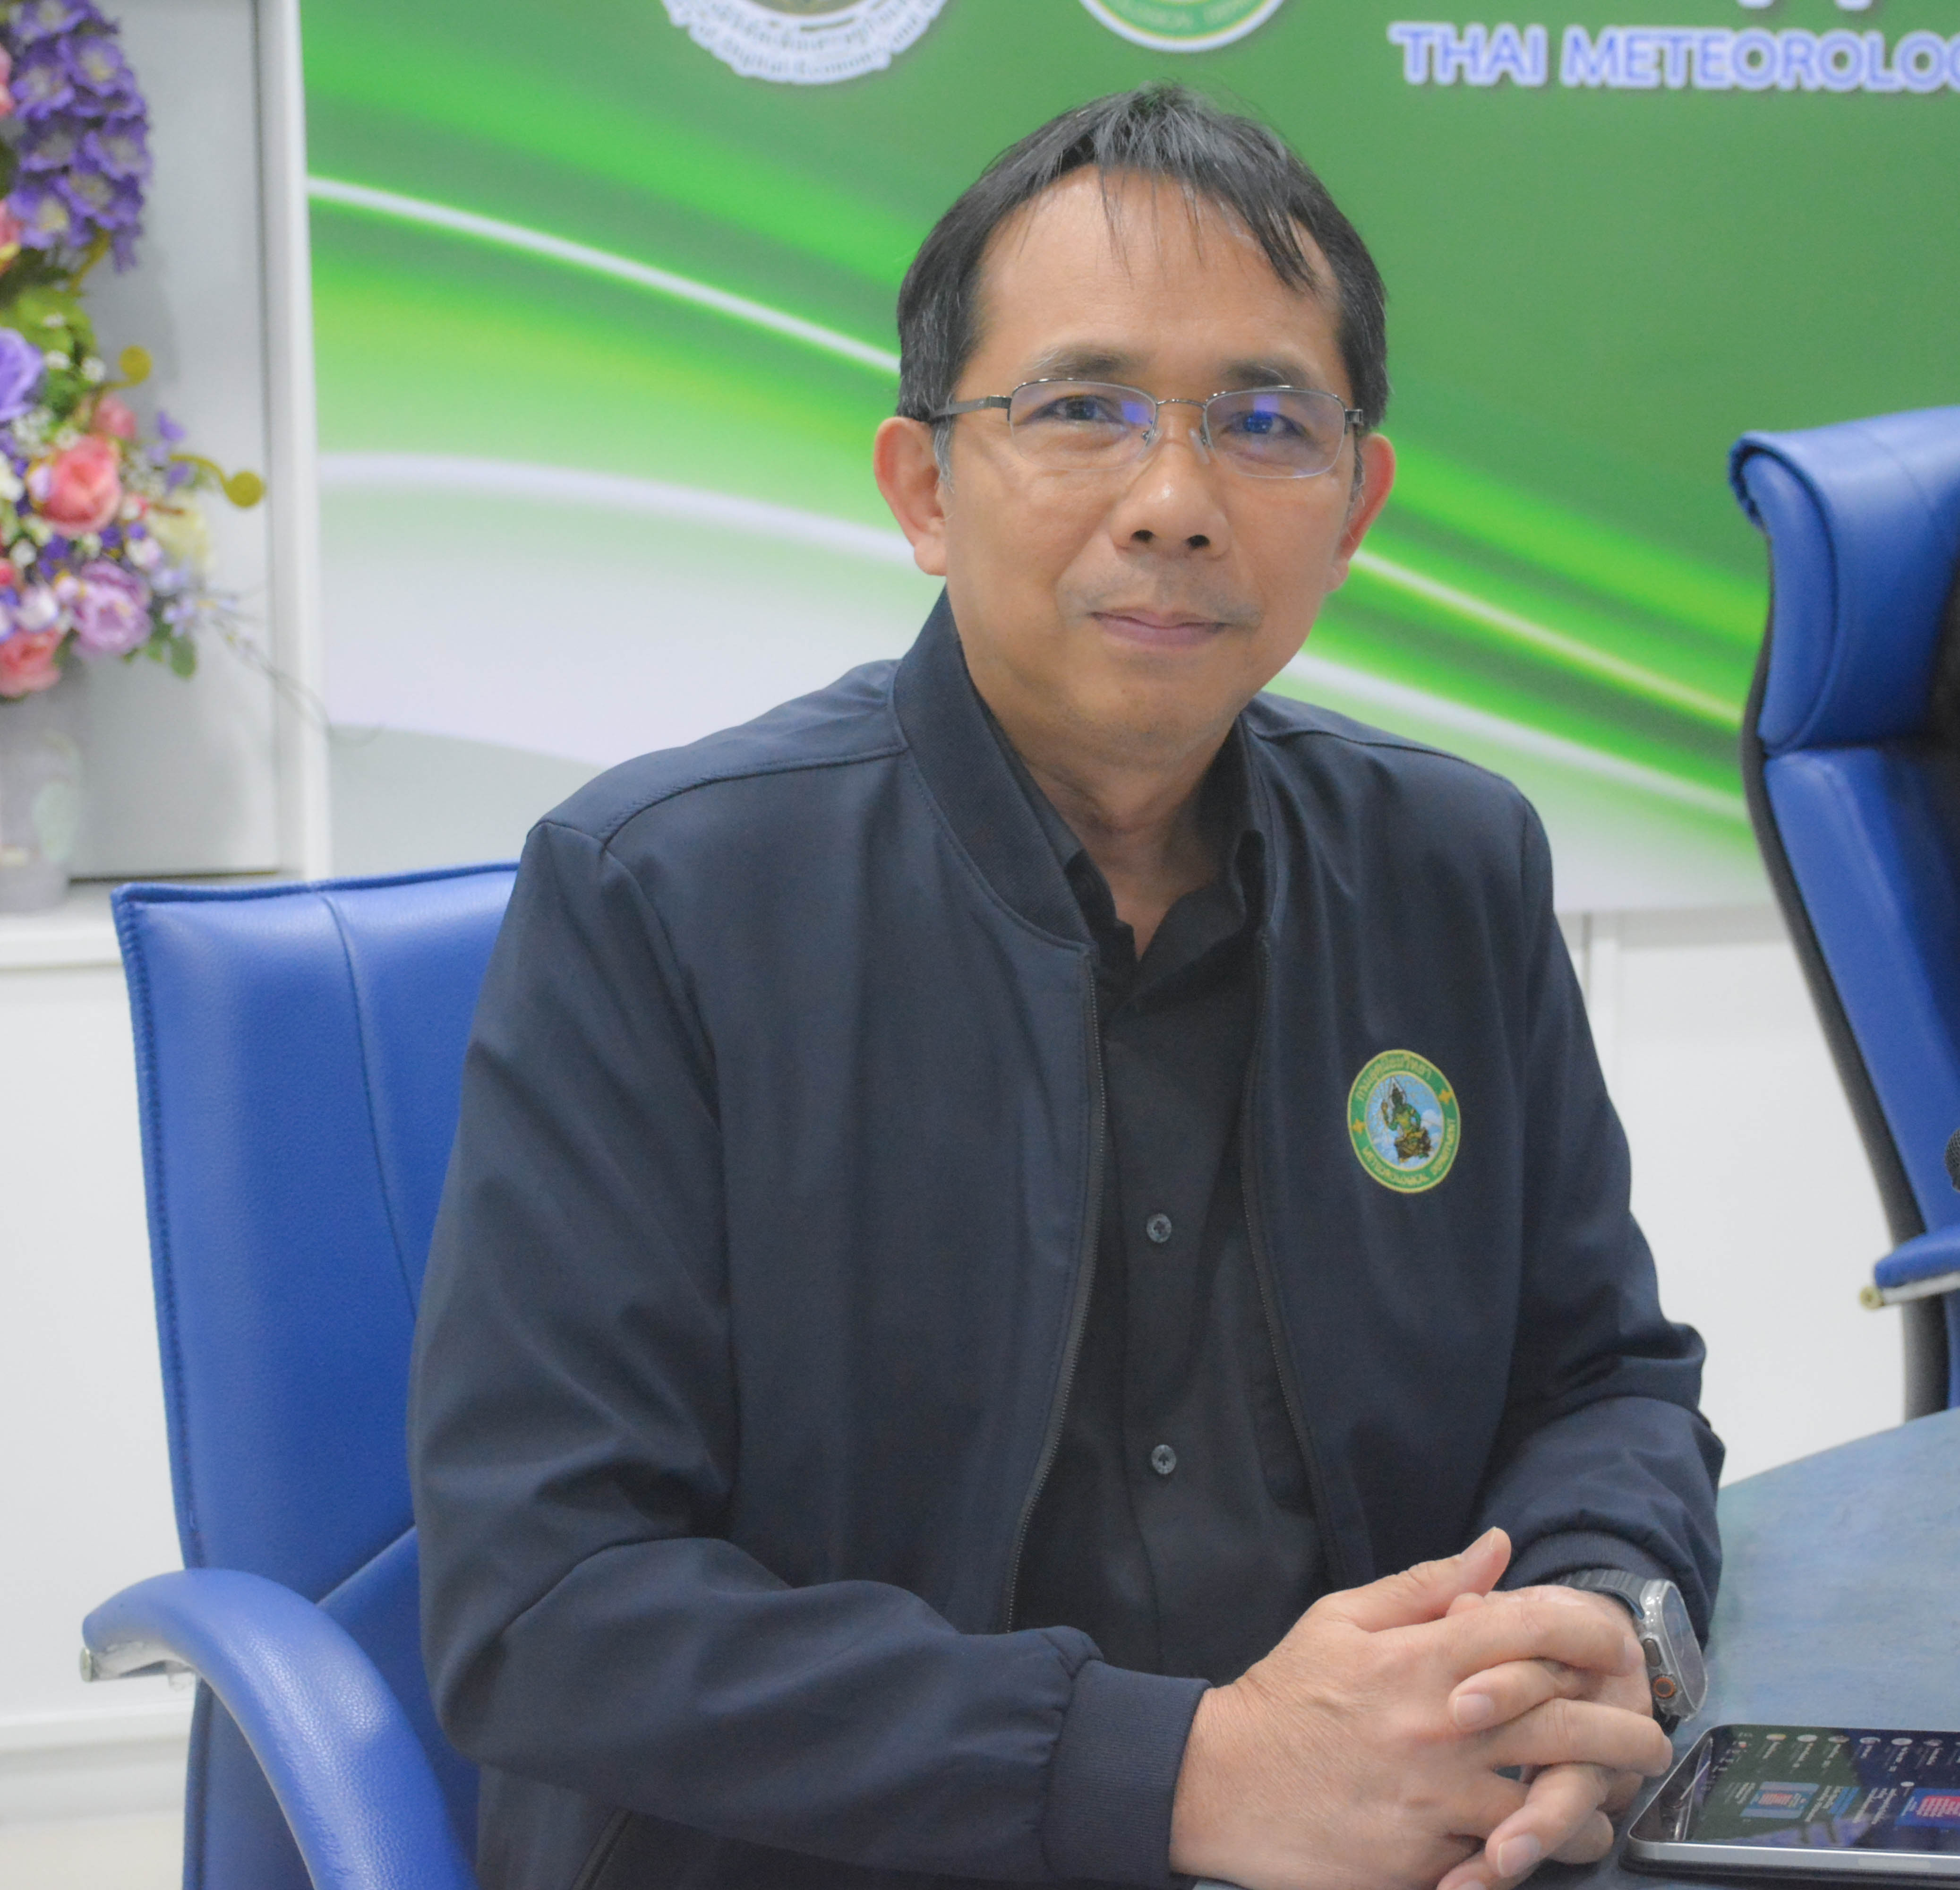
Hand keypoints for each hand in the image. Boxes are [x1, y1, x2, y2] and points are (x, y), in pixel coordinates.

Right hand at [1167, 1532, 1671, 1889]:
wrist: (1221, 1783)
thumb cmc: (1286, 1696)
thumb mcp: (1342, 1619)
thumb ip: (1425, 1586)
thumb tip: (1497, 1547)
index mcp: (1421, 1660)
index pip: (1532, 1630)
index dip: (1589, 1631)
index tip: (1616, 1644)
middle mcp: (1442, 1729)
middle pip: (1569, 1727)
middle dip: (1628, 1735)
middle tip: (1650, 1743)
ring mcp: (1437, 1803)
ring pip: (1554, 1814)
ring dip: (1591, 1812)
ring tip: (1601, 1808)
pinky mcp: (1427, 1865)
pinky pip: (1505, 1866)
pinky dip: (1532, 1859)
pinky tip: (1541, 1849)